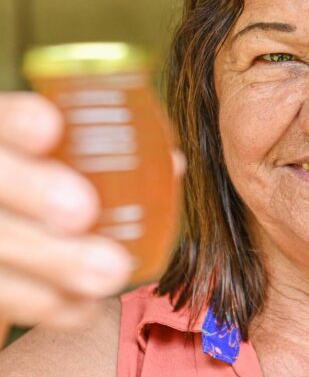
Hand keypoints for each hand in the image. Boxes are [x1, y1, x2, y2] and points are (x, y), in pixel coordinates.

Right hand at [0, 92, 131, 328]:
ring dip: (53, 262)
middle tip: (84, 211)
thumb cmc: (51, 188)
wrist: (18, 234)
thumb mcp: (69, 159)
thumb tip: (172, 164)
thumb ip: (107, 155)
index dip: (18, 120)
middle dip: (36, 192)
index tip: (51, 126)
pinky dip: (44, 305)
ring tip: (110, 273)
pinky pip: (0, 298)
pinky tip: (85, 306)